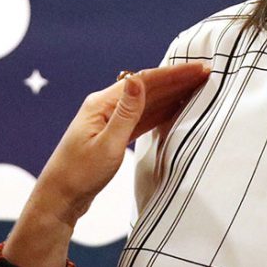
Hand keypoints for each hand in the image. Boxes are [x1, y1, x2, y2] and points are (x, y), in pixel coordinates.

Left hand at [2, 63, 208, 266]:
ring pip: (146, 102)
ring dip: (171, 94)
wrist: (60, 197)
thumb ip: (126, 113)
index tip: (198, 69)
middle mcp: (105, 106)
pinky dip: (161, 112)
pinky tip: (175, 109)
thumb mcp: (107, 145)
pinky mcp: (112, 134)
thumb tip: (137, 79)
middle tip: (206, 73)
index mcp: (102, 103)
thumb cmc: (80, 174)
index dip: (173, 74)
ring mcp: (108, 119)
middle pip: (147, 88)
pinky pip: (142, 118)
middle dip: (176, 80)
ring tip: (197, 87)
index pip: (144, 81)